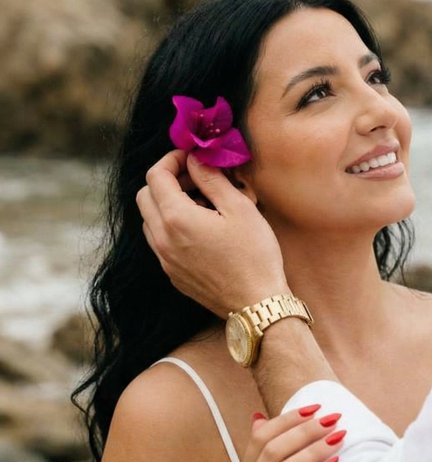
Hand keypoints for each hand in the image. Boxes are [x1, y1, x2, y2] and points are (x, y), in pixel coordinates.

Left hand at [137, 150, 286, 316]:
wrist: (256, 304)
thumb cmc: (254, 255)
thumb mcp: (239, 208)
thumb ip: (212, 179)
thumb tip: (196, 160)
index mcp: (176, 219)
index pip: (156, 176)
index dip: (171, 159)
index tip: (191, 157)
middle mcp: (163, 239)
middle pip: (145, 196)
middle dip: (166, 180)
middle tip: (195, 178)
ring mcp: (165, 260)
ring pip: (149, 220)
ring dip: (167, 204)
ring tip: (201, 204)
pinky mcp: (173, 274)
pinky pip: (160, 241)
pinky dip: (171, 226)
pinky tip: (201, 229)